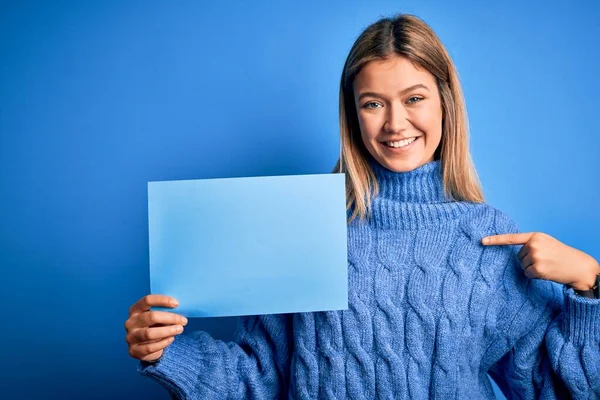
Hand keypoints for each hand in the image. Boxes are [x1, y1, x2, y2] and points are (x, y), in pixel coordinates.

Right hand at [125, 294, 187, 361]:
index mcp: (135, 310)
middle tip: (183, 320)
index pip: (147, 300)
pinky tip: (171, 339)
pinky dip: (163, 343)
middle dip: (170, 318)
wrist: (144, 347)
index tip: (177, 304)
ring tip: (180, 329)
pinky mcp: (134, 351)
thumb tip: (179, 307)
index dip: (162, 300)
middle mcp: (130, 322)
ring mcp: (131, 337)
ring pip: (150, 333)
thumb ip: (164, 311)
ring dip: (168, 331)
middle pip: (151, 317)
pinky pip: (150, 347)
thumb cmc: (153, 327)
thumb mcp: (156, 317)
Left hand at [482, 232, 599, 290]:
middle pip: (518, 257)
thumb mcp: (547, 243)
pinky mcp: (537, 268)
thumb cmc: (562, 255)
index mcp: (535, 236)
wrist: (579, 266)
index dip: (495, 240)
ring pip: (522, 266)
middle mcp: (533, 245)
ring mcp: (535, 256)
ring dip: (532, 269)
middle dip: (529, 261)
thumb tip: (517, 254)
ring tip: (548, 266)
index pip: (511, 238)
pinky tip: (547, 272)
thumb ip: (532, 244)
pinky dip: (535, 276)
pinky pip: (527, 274)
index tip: (482, 241)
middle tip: (545, 261)